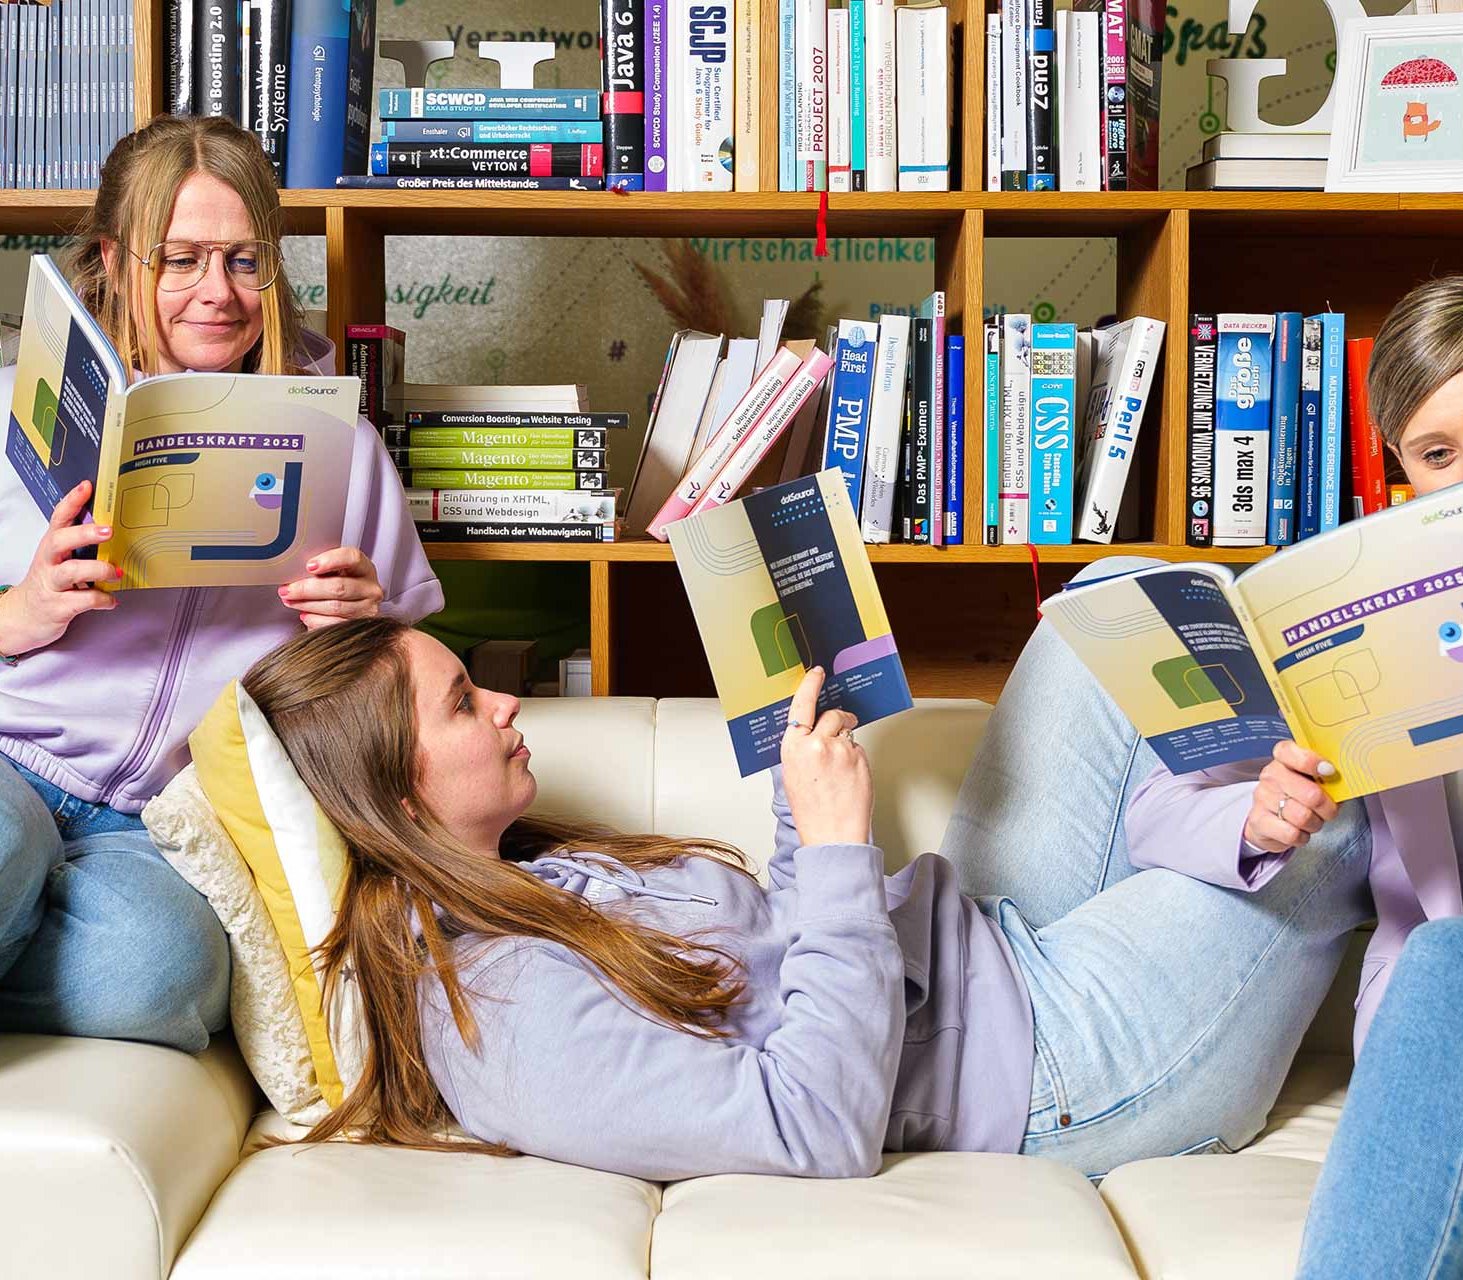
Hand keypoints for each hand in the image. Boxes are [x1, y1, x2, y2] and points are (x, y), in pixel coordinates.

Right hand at [0, 481, 119, 657]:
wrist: (25, 616)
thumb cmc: (49, 583)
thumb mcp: (59, 560)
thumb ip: (80, 546)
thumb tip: (113, 526)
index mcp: (51, 547)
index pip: (58, 518)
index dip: (72, 501)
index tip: (87, 486)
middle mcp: (49, 563)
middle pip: (60, 541)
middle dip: (84, 533)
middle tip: (108, 531)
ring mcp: (52, 585)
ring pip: (71, 572)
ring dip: (98, 570)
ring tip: (116, 572)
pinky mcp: (58, 607)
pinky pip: (83, 601)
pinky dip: (102, 599)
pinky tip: (112, 600)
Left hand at [278, 547, 383, 629]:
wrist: (352, 607)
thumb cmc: (338, 585)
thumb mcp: (333, 572)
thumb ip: (320, 569)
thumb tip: (293, 570)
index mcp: (364, 568)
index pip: (352, 558)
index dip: (330, 560)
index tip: (309, 566)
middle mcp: (371, 588)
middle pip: (339, 587)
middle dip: (307, 589)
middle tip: (287, 590)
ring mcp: (368, 609)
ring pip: (334, 607)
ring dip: (307, 605)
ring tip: (291, 601)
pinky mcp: (360, 626)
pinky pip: (334, 624)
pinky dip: (315, 620)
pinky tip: (305, 615)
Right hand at [779, 666, 872, 847]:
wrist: (832, 836)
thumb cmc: (811, 811)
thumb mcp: (793, 774)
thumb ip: (801, 747)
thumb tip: (812, 728)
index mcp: (793, 747)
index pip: (801, 706)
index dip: (810, 686)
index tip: (817, 673)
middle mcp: (816, 744)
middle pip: (831, 714)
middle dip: (839, 718)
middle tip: (843, 725)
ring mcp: (841, 751)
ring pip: (847, 732)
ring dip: (847, 741)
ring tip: (842, 767)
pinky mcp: (860, 759)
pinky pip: (859, 748)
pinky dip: (856, 758)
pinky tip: (849, 777)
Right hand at [1243, 740, 1339, 853]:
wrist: (1269, 820)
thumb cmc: (1299, 796)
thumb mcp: (1313, 780)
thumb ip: (1327, 776)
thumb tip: (1345, 781)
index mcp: (1283, 759)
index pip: (1290, 752)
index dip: (1312, 761)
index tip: (1330, 771)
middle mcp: (1270, 776)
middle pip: (1310, 794)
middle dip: (1327, 807)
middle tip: (1328, 810)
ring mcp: (1263, 798)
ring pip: (1303, 817)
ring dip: (1315, 824)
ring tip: (1312, 821)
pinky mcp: (1259, 821)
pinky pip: (1292, 834)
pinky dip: (1302, 837)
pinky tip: (1299, 831)